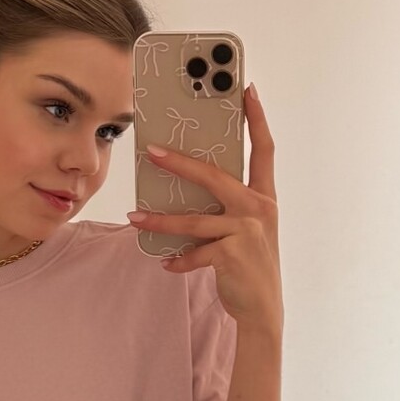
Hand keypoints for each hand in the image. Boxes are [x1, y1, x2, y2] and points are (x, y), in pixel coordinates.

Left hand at [127, 83, 282, 338]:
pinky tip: (165, 262)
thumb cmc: (250, 264)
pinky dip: (177, 259)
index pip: (263, 149)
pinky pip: (195, 252)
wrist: (264, 309)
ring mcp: (246, 232)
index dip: (256, 118)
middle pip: (214, 176)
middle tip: (151, 152)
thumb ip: (227, 205)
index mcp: (263, 197)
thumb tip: (188, 186)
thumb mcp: (246, 228)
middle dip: (180, 162)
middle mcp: (258, 209)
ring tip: (135, 218)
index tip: (246, 90)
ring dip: (160, 220)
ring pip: (194, 219)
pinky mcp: (232, 255)